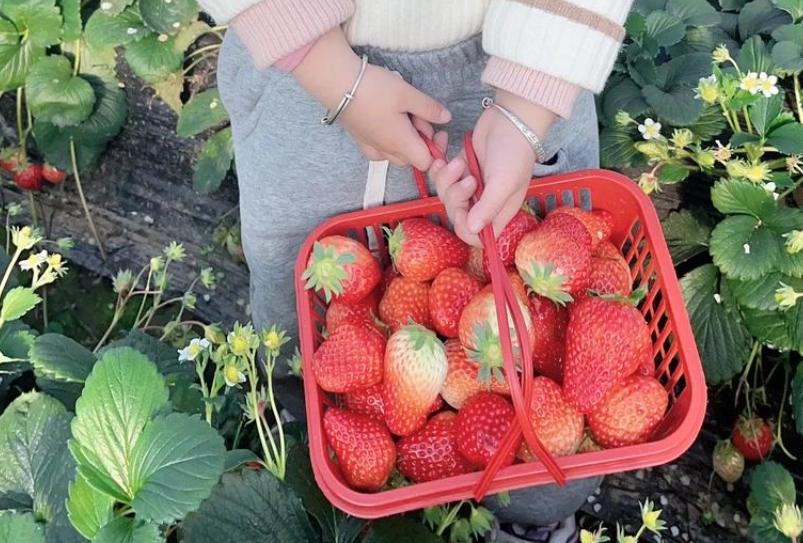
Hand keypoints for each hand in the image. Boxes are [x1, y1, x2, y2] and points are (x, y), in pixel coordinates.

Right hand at [293, 29, 449, 169]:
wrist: (338, 83)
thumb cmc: (374, 89)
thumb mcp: (408, 94)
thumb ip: (430, 109)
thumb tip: (446, 118)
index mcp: (401, 143)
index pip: (427, 163)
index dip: (436, 149)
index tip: (438, 129)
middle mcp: (386, 151)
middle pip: (413, 158)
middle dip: (421, 140)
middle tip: (416, 113)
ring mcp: (372, 147)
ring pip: (397, 154)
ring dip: (405, 139)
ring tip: (401, 113)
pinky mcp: (360, 141)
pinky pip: (380, 151)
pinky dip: (388, 141)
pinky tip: (386, 122)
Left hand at [431, 91, 555, 245]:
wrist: (509, 119)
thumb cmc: (514, 152)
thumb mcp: (505, 182)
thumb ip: (488, 208)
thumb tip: (473, 231)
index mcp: (498, 212)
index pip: (478, 237)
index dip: (466, 229)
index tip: (464, 212)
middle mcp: (483, 202)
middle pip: (457, 216)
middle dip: (455, 199)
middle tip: (467, 179)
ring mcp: (470, 186)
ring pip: (445, 196)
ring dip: (447, 180)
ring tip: (460, 163)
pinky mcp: (459, 170)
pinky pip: (440, 178)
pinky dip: (439, 169)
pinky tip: (444, 158)